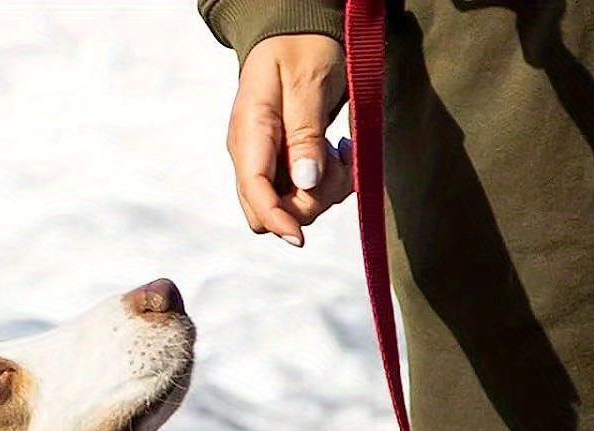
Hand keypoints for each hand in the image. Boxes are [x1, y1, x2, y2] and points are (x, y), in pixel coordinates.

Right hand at [227, 33, 352, 246]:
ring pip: (289, 208)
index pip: (254, 191)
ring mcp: (264, 162)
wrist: (296, 30)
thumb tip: (306, 182)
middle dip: (308, 203)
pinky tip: (338, 153)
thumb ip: (305, 133)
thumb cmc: (302, 45)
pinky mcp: (281, 165)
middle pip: (268, 212)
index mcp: (250, 132)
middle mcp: (250, 155)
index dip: (276, 219)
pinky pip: (301, 195)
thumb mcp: (309, 80)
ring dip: (325, 191)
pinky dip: (328, 184)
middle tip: (340, 163)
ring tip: (344, 151)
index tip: (299, 237)